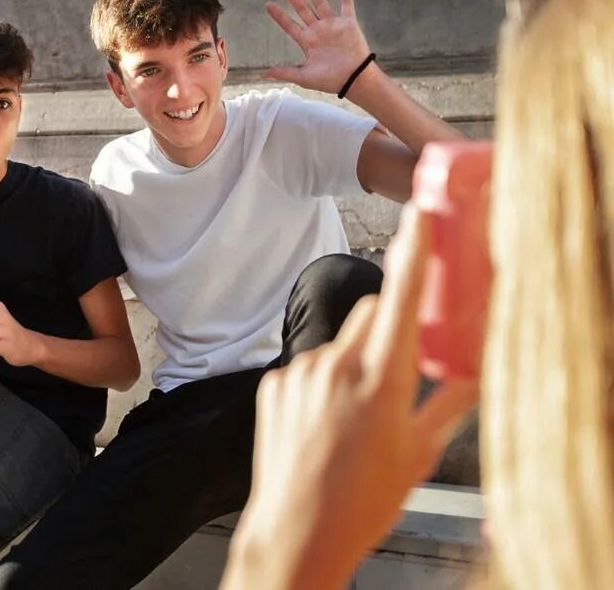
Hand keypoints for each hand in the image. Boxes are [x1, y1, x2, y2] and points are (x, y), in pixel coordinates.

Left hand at [226, 207, 477, 589]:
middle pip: (369, 312)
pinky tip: (325, 421)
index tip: (419, 214)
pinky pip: (309, 364)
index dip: (412, 251)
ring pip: (338, 341)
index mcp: (379, 381)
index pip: (399, 298)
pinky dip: (323, 379)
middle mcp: (335, 367)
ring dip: (354, 358)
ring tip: (355, 413)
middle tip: (398, 363)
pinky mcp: (274, 384)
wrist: (296, 533)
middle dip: (387, 325)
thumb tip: (472, 374)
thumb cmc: (362, 502)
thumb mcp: (418, 455)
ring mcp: (299, 374)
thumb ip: (446, 404)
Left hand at [264, 0, 372, 95]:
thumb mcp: (304, 77)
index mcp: (307, 42)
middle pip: (302, 9)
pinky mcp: (349, 23)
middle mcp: (318, 30)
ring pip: (320, 3)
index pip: (289, 25)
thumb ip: (285, 72)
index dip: (279, 15)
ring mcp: (333, 25)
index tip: (268, 4)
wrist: (354, 79)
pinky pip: (347, 3)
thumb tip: (263, 75)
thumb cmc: (330, 81)